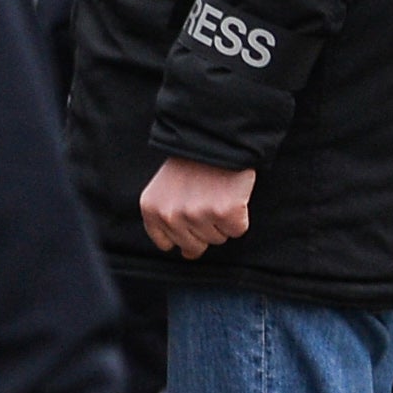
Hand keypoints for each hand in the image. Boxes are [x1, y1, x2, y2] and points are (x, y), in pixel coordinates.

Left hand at [139, 156, 255, 258]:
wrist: (216, 137)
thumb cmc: (193, 163)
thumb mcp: (165, 189)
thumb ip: (168, 220)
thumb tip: (188, 255)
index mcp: (152, 210)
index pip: (166, 243)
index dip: (183, 233)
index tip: (191, 218)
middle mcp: (171, 216)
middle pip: (194, 247)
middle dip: (204, 229)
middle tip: (208, 202)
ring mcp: (197, 215)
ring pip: (217, 239)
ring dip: (222, 221)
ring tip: (218, 194)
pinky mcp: (225, 213)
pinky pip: (237, 230)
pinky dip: (240, 216)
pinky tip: (232, 196)